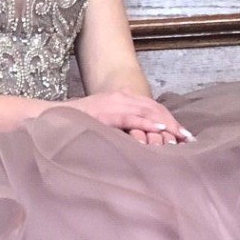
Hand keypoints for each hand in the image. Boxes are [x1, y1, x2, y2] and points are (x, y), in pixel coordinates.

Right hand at [55, 91, 193, 145]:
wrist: (50, 118)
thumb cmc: (75, 124)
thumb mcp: (103, 123)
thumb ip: (120, 127)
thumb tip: (136, 141)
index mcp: (120, 99)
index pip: (151, 108)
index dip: (169, 120)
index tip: (183, 134)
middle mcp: (119, 98)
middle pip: (154, 109)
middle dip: (173, 123)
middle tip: (189, 138)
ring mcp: (112, 104)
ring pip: (147, 112)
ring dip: (166, 124)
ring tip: (181, 136)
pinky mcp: (105, 113)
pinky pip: (131, 118)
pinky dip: (147, 124)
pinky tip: (160, 130)